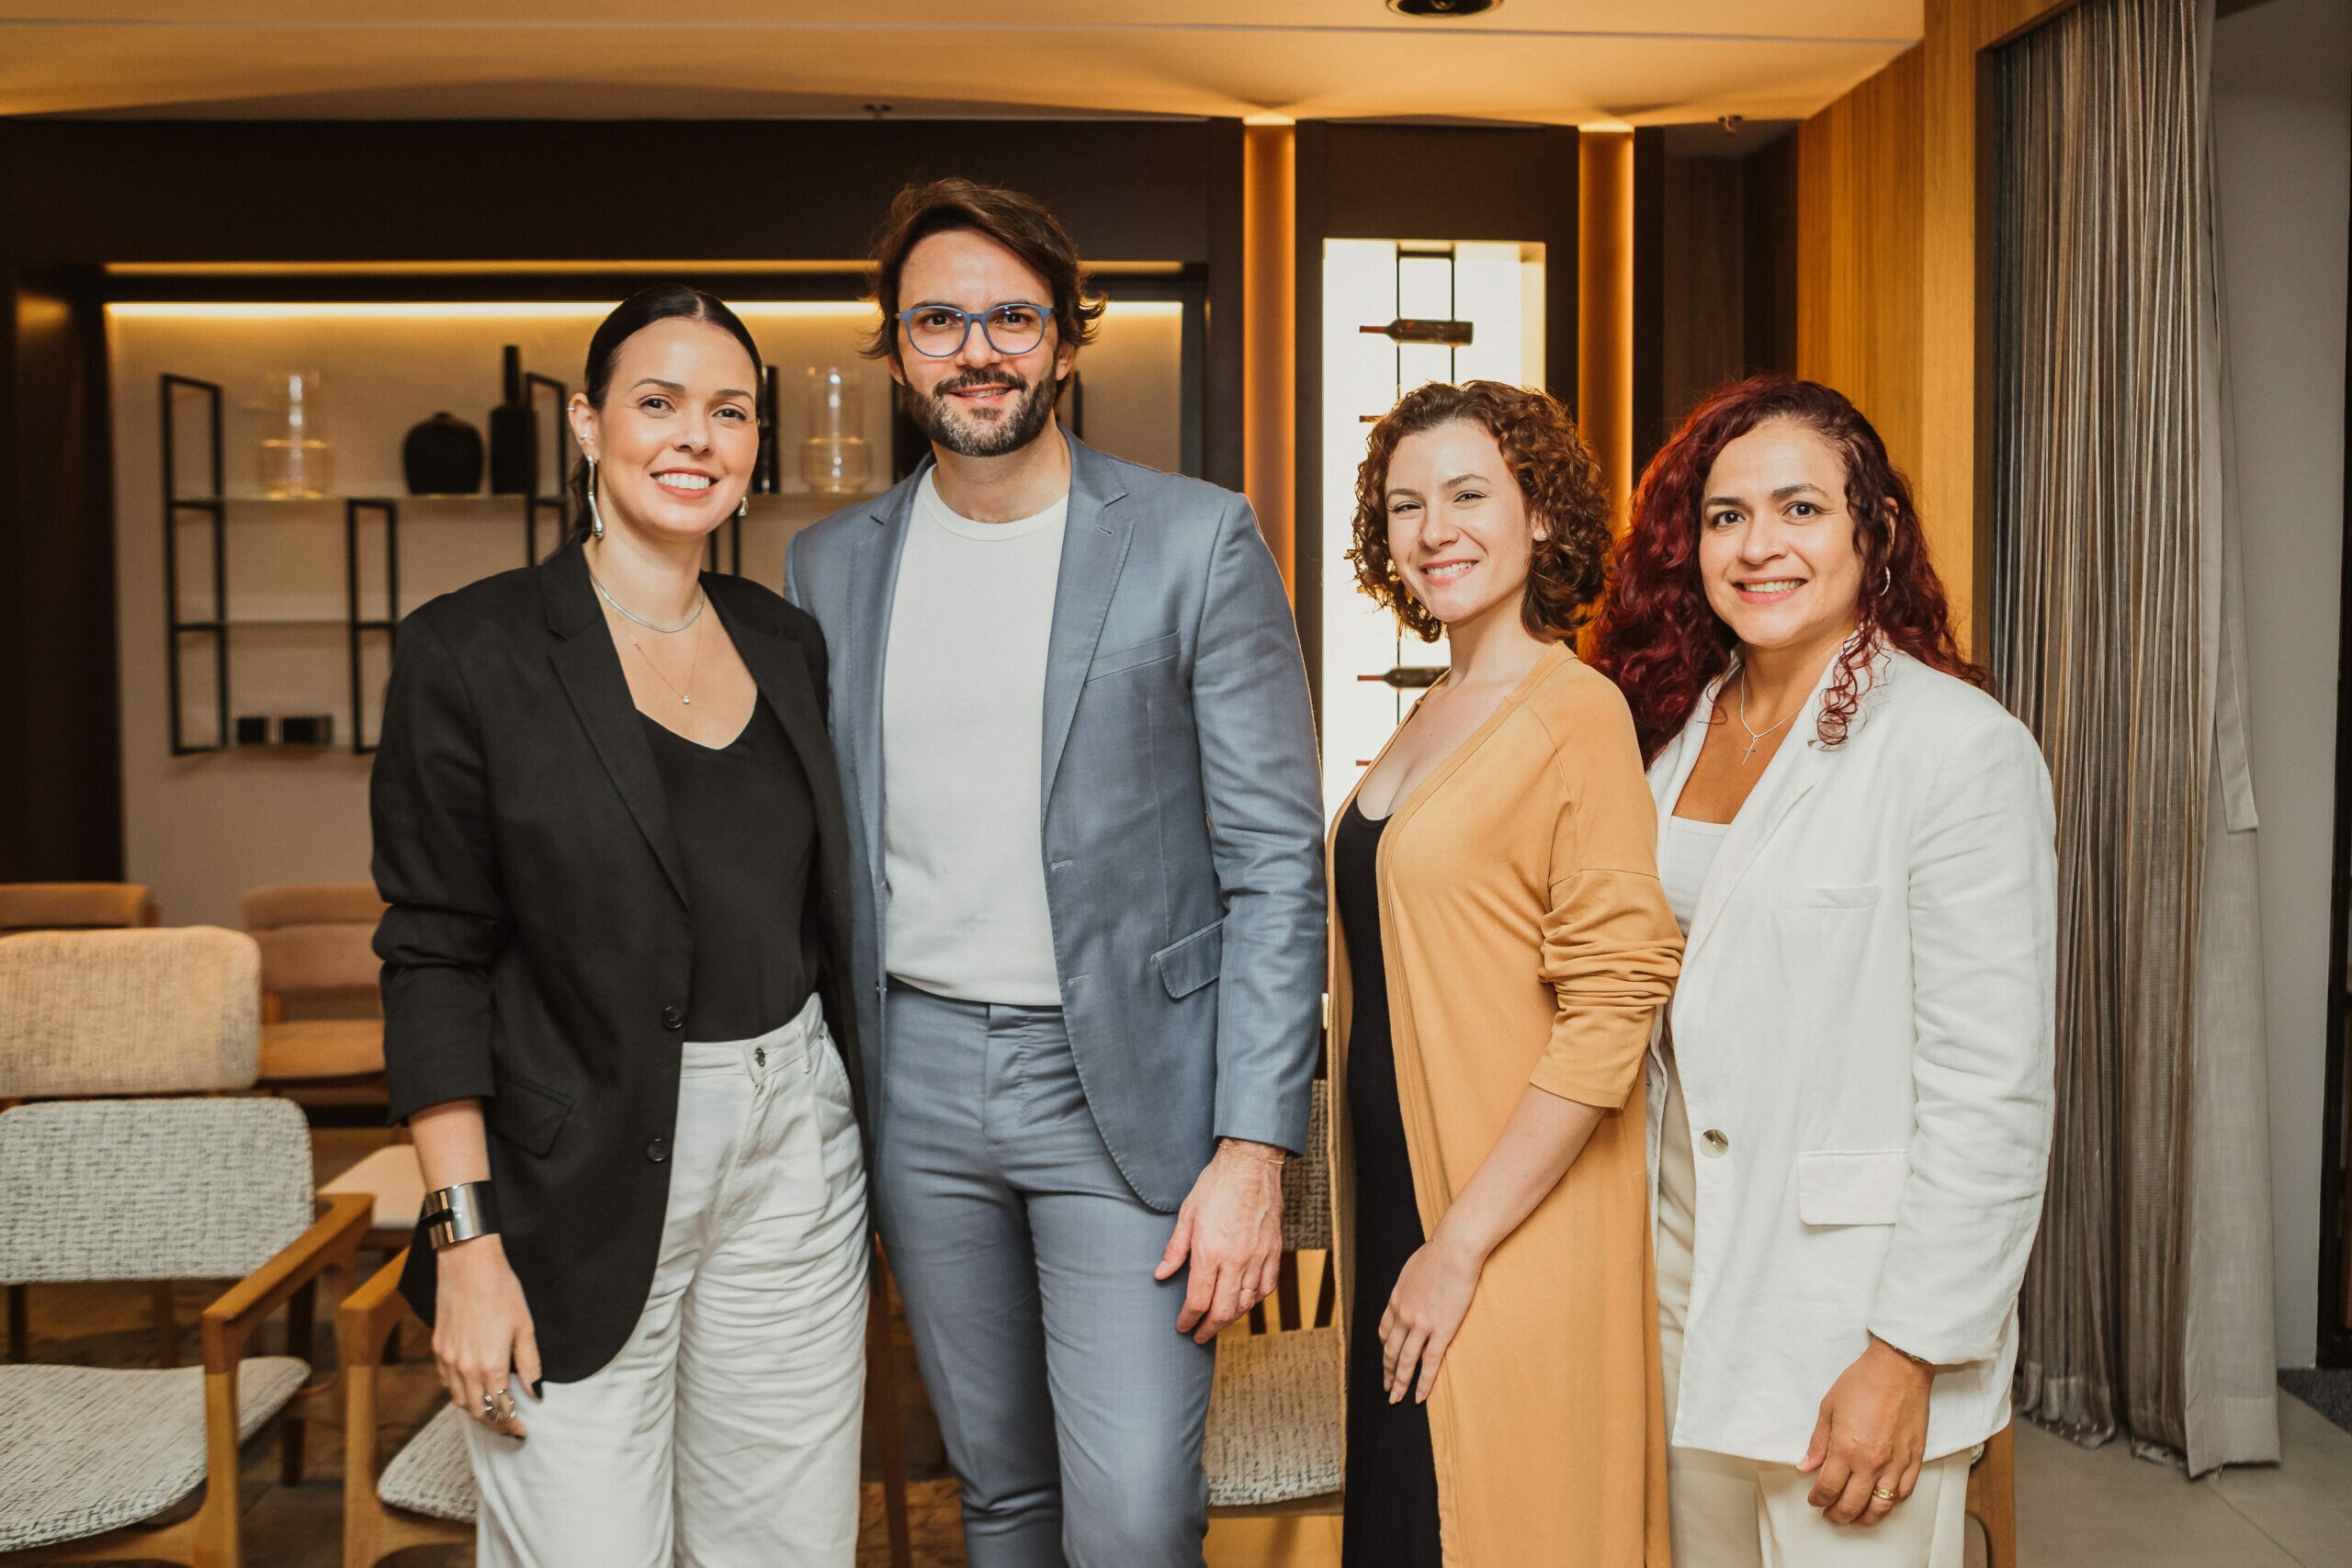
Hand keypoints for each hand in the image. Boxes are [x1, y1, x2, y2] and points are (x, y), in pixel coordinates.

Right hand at [432, 1234, 541, 1437]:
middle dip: (495, 1422)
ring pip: (459, 1400)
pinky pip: (446, 1383)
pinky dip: (459, 1394)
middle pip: (478, 1410)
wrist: (467, 1265)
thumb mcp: (525, 1328)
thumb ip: (530, 1364)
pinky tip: (471, 1390)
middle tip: (510, 1427)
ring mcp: (448, 1360)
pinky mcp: (438, 1349)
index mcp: (491, 1365)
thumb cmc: (501, 1292)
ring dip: (476, 1411)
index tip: (522, 1431)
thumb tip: (536, 1392)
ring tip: (493, 1413)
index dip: (512, 1424)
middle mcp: (465, 1368)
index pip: (501, 1408)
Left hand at [1155, 1139, 1284, 1343]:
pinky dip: (1255, 1301)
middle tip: (1199, 1336)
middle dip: (1209, 1328)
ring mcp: (1258, 1257)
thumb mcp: (1187, 1214)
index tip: (1182, 1326)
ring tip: (1219, 1321)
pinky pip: (1267, 1288)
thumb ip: (1175, 1249)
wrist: (1251, 1164)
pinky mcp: (1274, 1251)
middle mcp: (1235, 1260)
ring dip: (1231, 1318)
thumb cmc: (1216, 1185)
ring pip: (1246, 1303)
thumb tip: (1161, 1275)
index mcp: (1209, 1252)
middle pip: (1223, 1311)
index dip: (1188, 1319)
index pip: (1197, 1301)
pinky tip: (1245, 1302)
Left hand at [1378, 1231, 1481, 1403]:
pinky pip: (1429, 1363)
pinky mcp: (1441, 1330)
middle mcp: (1403, 1315)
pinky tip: (1419, 1397)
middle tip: (1386, 1388)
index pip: (1385, 1331)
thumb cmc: (1438, 1253)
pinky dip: (1422, 1383)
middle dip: (1387, 1372)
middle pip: (1390, 1350)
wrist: (1454, 1249)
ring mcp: (1420, 1325)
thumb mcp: (1414, 1268)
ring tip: (1395, 1399)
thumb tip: (1415, 1285)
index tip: (1387, 1359)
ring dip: (1399, 1383)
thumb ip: (1411, 1284)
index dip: (1385, 1348)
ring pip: (1405, 1361)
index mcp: (1396, 1299)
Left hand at [1799, 1336, 1934, 1525]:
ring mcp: (1896, 1464)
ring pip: (1880, 1507)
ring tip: (1854, 1519)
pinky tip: (1881, 1502)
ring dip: (1864, 1518)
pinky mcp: (1915, 1460)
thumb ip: (1818, 1443)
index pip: (1828, 1488)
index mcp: (1846, 1449)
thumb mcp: (1829, 1408)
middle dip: (1837, 1515)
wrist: (1899, 1369)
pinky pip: (1903, 1493)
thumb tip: (1806, 1467)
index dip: (1818, 1499)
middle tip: (1829, 1515)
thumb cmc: (1862, 1382)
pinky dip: (1891, 1504)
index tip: (1814, 1500)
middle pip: (1852, 1504)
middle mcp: (1871, 1463)